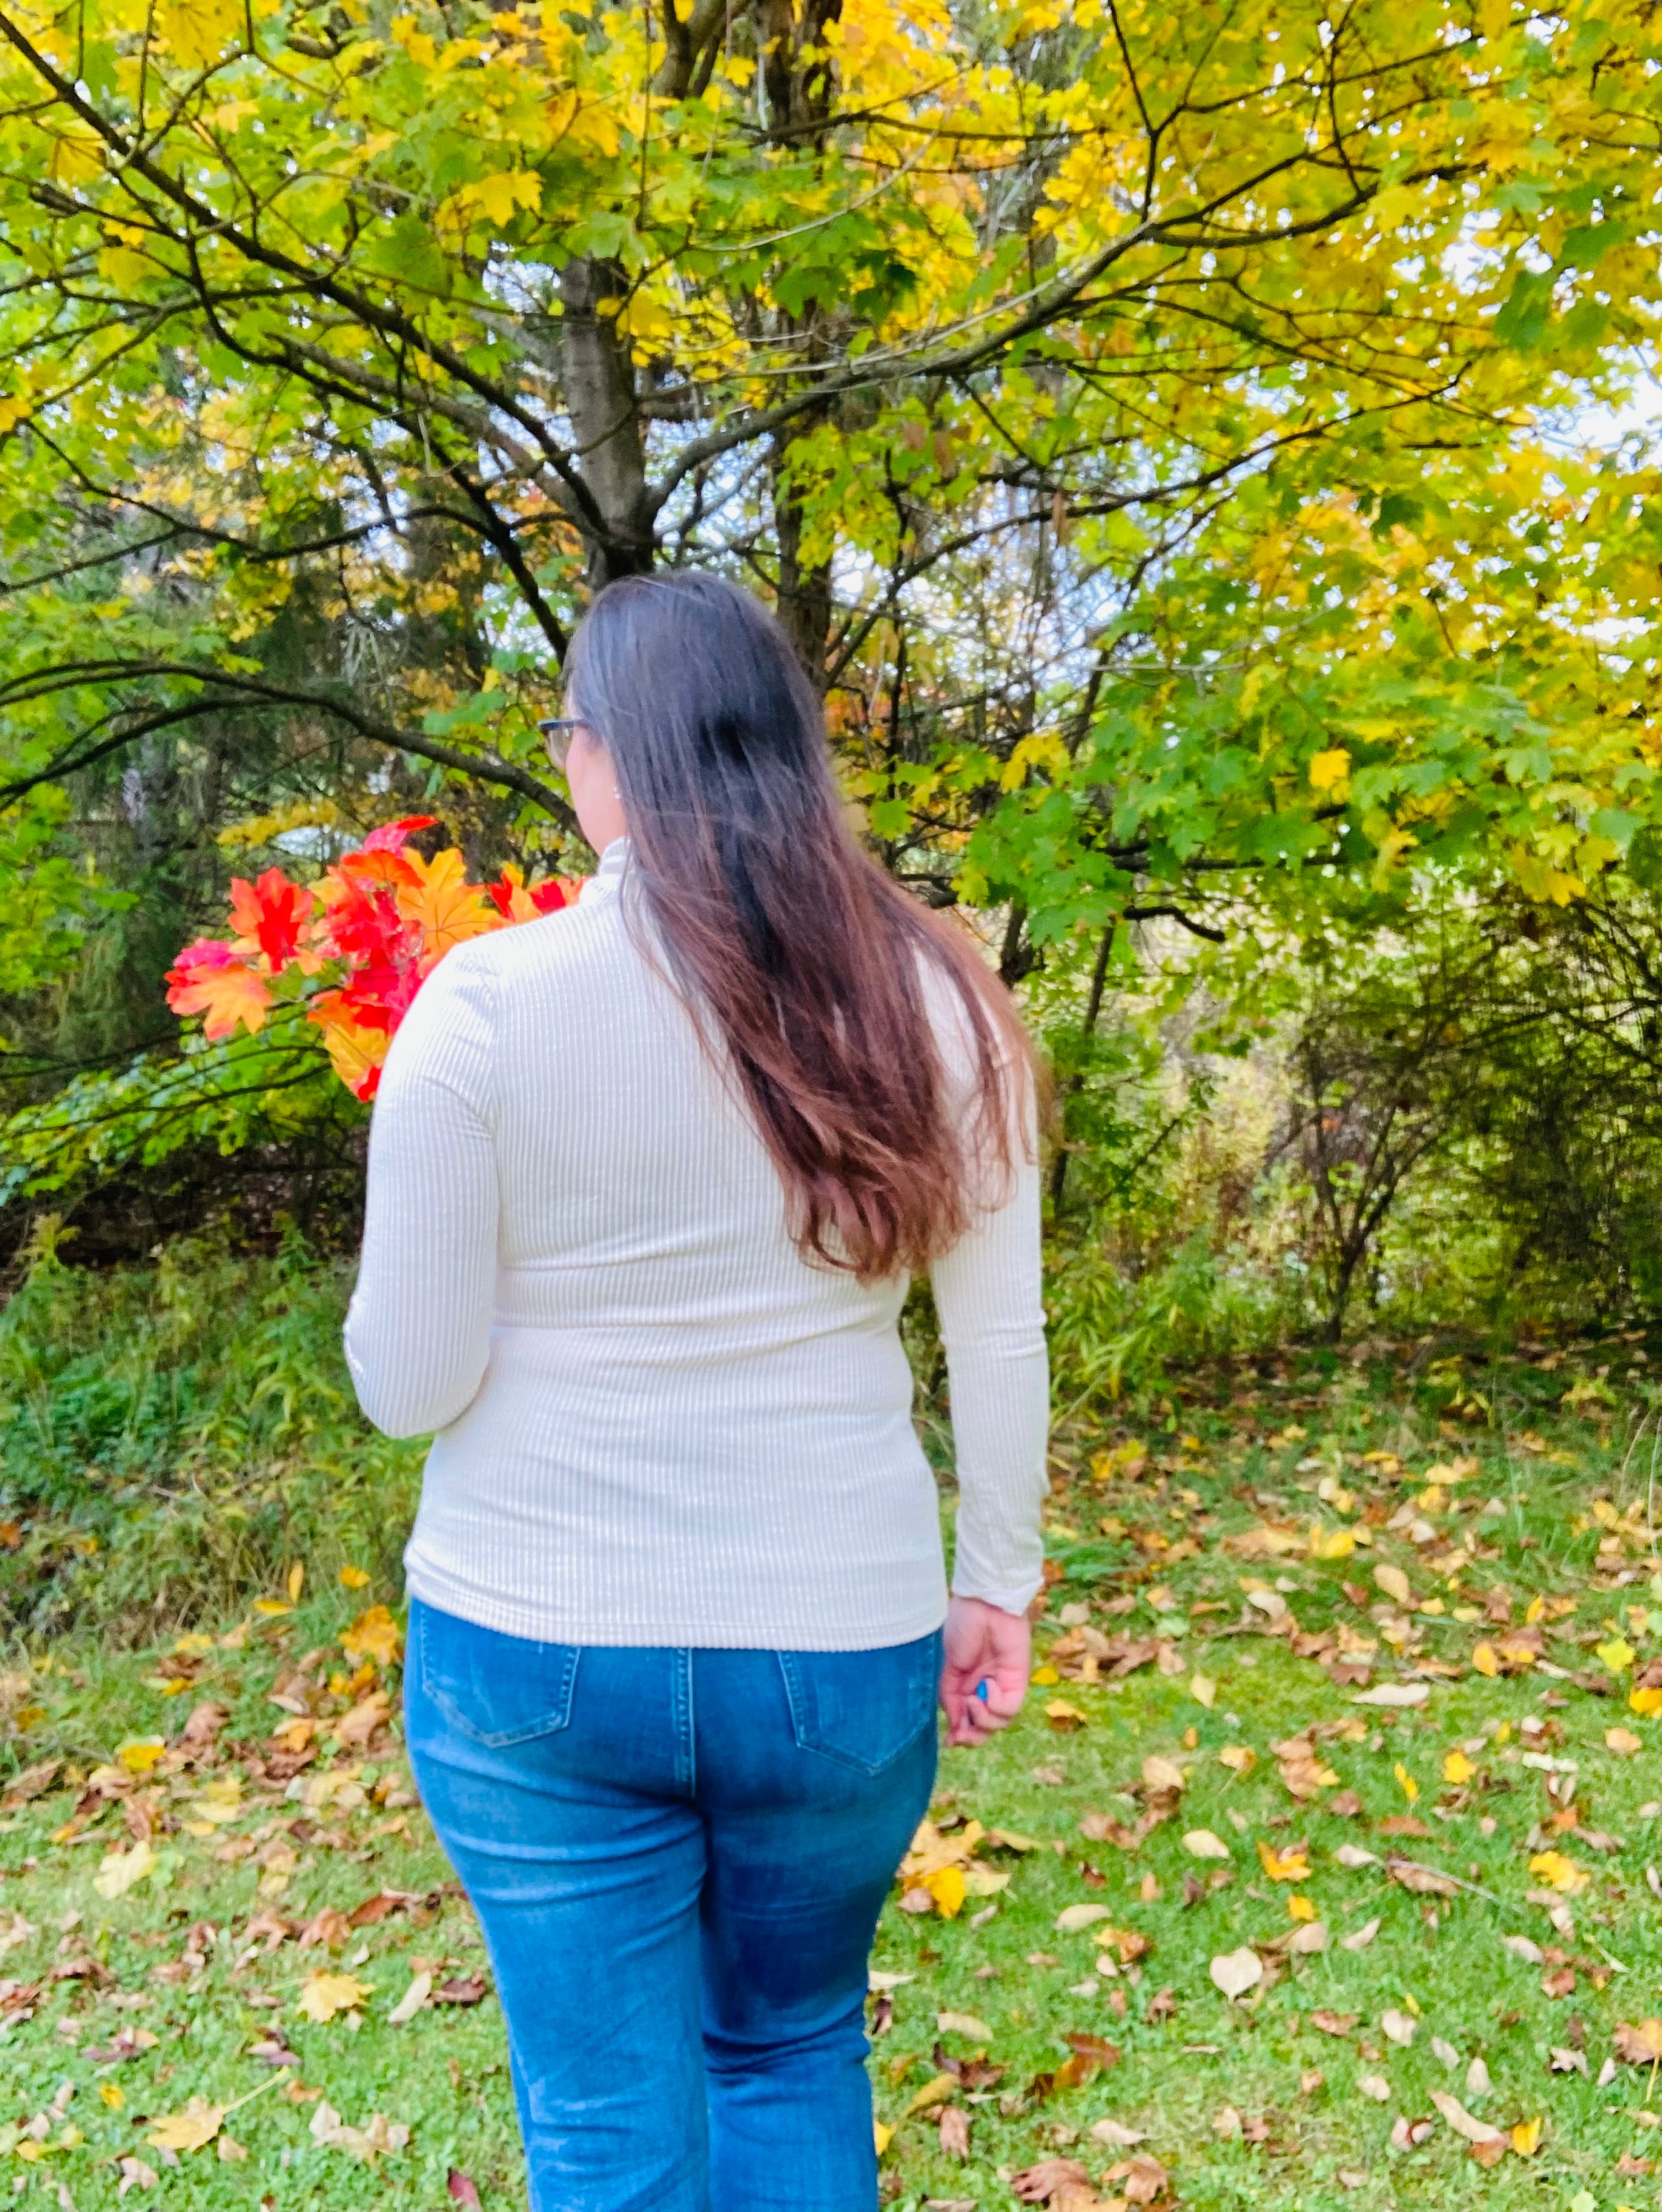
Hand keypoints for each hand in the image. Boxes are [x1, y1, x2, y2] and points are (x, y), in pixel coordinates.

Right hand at [939, 1594, 1030, 1748]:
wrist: (982, 1604)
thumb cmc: (963, 1627)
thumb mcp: (948, 1668)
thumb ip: (950, 1698)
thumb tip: (953, 1729)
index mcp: (967, 1686)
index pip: (968, 1721)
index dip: (961, 1735)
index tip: (950, 1741)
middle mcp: (986, 1689)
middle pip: (985, 1729)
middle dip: (973, 1736)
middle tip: (962, 1733)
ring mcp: (1003, 1686)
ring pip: (999, 1724)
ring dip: (983, 1718)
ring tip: (973, 1700)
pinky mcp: (1018, 1681)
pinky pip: (1010, 1708)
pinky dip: (996, 1703)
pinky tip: (988, 1685)